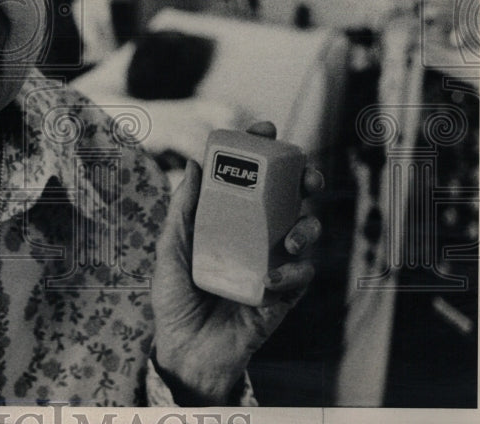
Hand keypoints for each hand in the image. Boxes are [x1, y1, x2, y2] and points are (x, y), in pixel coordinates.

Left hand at [151, 122, 323, 403]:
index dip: (263, 149)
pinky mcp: (283, 295)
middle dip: (306, 180)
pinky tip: (272, 279)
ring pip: (307, 231)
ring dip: (307, 228)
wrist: (184, 350)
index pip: (252, 176)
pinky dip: (292, 273)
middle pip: (292, 197)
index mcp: (230, 217)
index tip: (266, 129)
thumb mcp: (171, 247)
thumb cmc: (174, 297)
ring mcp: (272, 262)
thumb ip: (183, 208)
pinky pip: (301, 276)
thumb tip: (193, 161)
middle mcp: (256, 234)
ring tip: (290, 240)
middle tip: (305, 178)